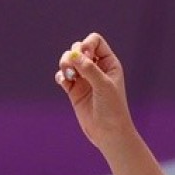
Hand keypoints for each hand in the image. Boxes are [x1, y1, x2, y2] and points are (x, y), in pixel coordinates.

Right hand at [55, 33, 134, 148]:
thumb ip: (89, 68)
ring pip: (68, 60)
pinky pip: (62, 75)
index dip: (87, 44)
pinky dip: (61, 76)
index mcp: (109, 64)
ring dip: (64, 63)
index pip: (95, 41)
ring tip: (69, 76)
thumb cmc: (113, 109)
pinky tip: (65, 82)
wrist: (109, 133)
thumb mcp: (103, 86)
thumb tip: (73, 53)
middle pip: (78, 48)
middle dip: (73, 54)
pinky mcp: (74, 90)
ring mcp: (85, 79)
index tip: (85, 55)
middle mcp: (97, 69)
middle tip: (76, 69)